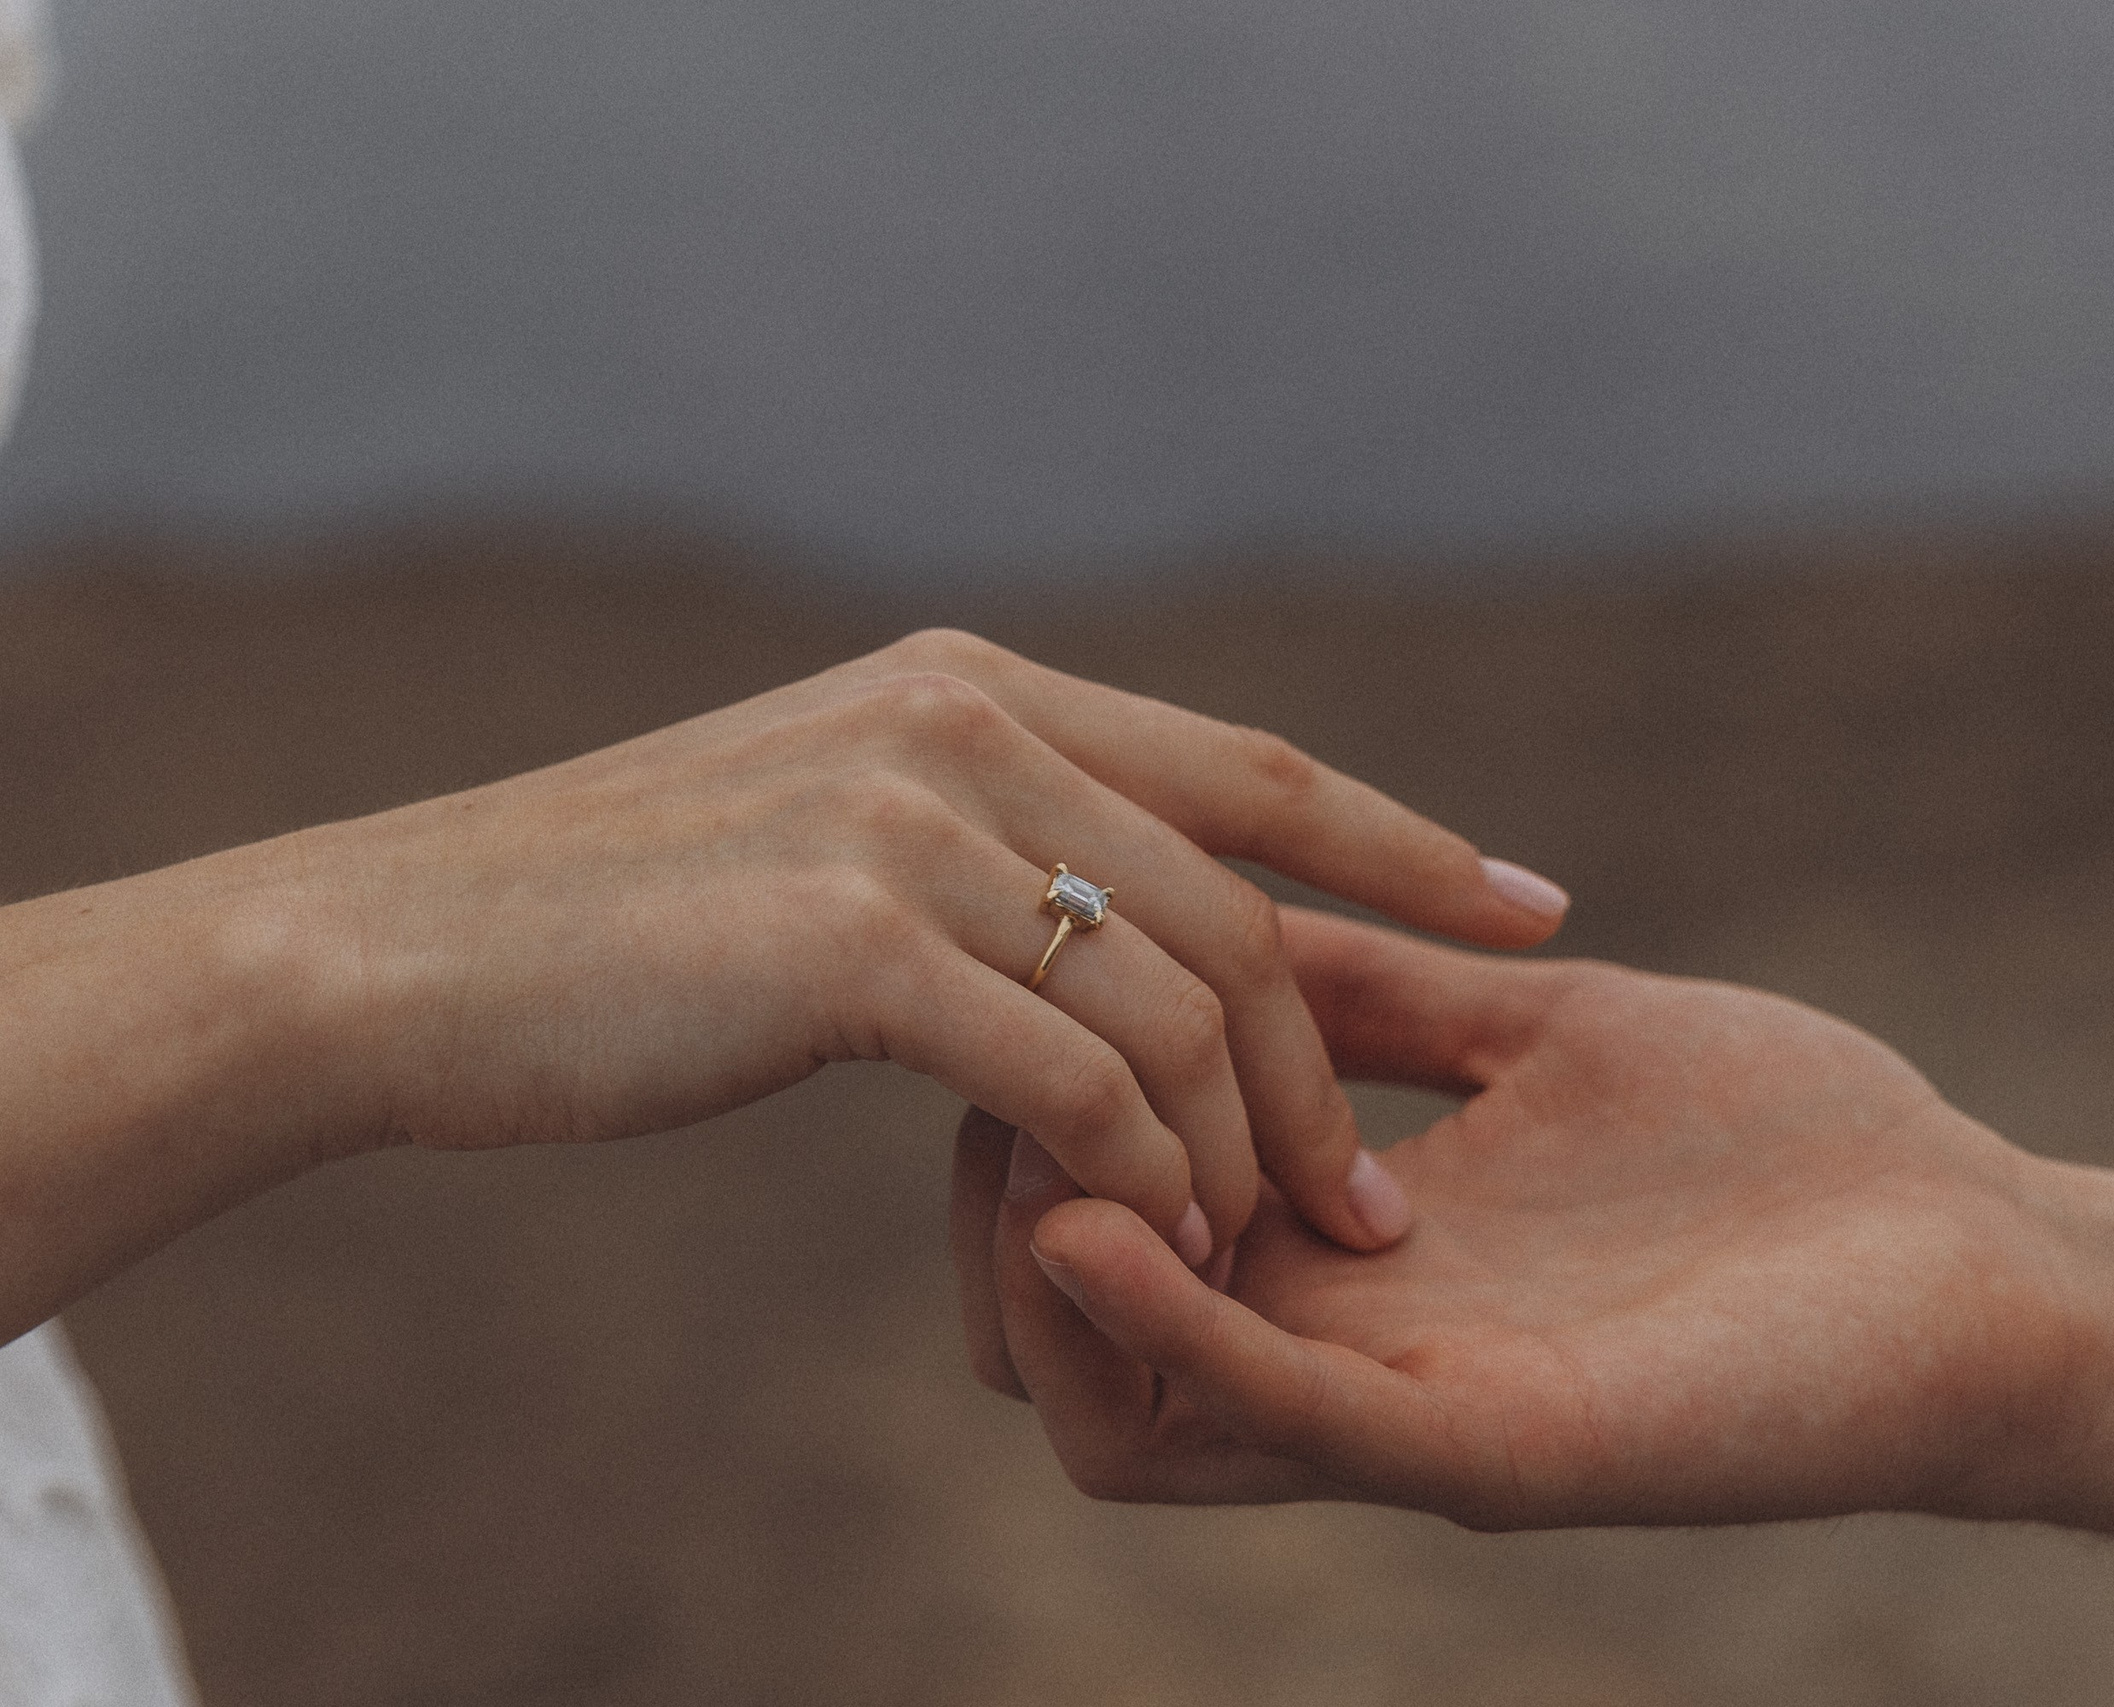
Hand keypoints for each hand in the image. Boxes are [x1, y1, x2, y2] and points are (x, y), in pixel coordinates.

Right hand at [16, 631, 1565, 1290]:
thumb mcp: (824, 834)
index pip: (1251, 766)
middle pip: (1244, 905)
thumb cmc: (616, 926)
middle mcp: (962, 723)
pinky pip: (1079, 1083)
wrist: (402, 956)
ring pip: (1181, 1003)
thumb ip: (975, 839)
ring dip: (1246, 1150)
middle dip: (1344, 1064)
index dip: (1410, 844)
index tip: (1537, 909)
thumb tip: (1114, 922)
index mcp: (972, 683)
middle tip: (1390, 1196)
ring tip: (1277, 1251)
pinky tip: (1157, 1243)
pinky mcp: (855, 943)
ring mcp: (911, 820)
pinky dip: (1144, 1179)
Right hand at [955, 908, 2091, 1526]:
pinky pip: (1275, 1412)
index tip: (1026, 1006)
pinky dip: (1157, 1326)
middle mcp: (1351, 1350)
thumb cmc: (1789, 1144)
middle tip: (992, 1095)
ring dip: (1040, 1292)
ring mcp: (1407, 1414)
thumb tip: (1230, 900)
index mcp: (1353, 1256)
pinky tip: (1082, 1219)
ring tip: (1023, 1158)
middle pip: (1070, 1348)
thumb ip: (1387, 990)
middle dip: (991, 1217)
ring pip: (1128, 1422)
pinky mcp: (1486, 1449)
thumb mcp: (1540, 1032)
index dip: (1032, 1121)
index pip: (1105, 1228)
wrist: (1985, 1251)